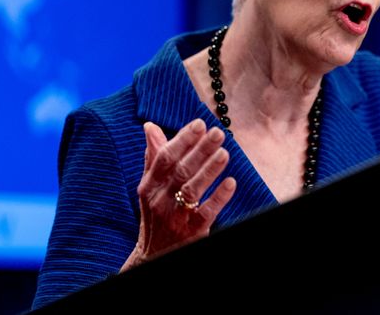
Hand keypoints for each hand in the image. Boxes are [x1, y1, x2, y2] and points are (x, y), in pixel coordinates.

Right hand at [121, 119, 235, 271]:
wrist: (153, 254)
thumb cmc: (155, 213)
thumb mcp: (150, 187)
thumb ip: (153, 157)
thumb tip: (150, 127)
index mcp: (148, 185)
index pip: (165, 158)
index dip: (182, 139)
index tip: (200, 124)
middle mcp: (159, 200)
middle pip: (181, 170)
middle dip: (200, 150)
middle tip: (218, 133)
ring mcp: (175, 216)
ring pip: (192, 190)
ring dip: (209, 170)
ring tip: (225, 153)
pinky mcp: (191, 232)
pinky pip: (206, 212)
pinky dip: (219, 197)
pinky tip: (231, 183)